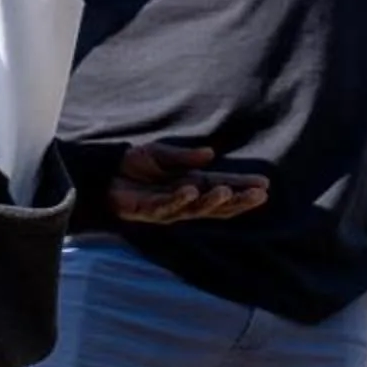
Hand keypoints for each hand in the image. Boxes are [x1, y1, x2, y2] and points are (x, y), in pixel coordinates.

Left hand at [107, 143, 269, 224]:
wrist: (102, 174)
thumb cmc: (131, 164)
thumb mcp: (160, 154)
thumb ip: (184, 157)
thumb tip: (211, 154)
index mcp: (191, 183)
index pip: (222, 185)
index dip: (242, 186)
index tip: (264, 184)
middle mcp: (184, 198)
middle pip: (217, 204)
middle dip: (238, 200)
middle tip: (259, 195)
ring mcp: (168, 207)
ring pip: (196, 209)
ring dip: (212, 201)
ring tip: (227, 191)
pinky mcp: (148, 212)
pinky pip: (167, 206)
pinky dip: (180, 199)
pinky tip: (192, 190)